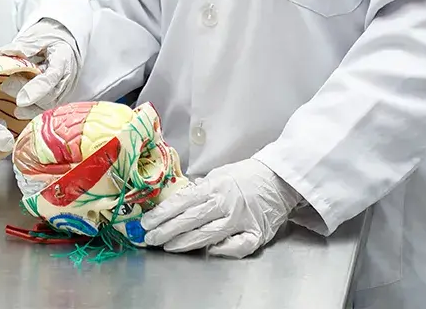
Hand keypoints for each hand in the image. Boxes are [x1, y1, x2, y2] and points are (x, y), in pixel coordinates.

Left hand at [0, 19, 79, 118]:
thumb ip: (25, 46)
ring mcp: (62, 90)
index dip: (37, 90)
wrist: (62, 44)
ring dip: (27, 104)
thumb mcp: (39, 36)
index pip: (52, 77)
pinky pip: (45, 109)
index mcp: (63, 59)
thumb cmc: (51, 40)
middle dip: (26, 94)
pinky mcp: (56, 97)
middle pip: (49, 95)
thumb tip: (7, 52)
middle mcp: (66, 78)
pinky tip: (18, 112)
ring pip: (47, 105)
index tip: (21, 100)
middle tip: (6, 84)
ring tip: (8, 89)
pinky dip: (30, 112)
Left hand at [141, 159, 299, 256]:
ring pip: (209, 235)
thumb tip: (178, 200)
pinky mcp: (257, 232)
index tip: (147, 223)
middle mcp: (226, 203)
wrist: (279, 178)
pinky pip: (238, 246)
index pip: (182, 202)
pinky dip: (224, 250)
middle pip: (191, 220)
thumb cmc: (245, 176)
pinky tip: (210, 251)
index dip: (162, 214)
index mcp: (214, 186)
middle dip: (167, 230)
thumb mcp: (219, 174)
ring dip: (186, 242)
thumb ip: (199, 188)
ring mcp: (241, 219)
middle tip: (150, 239)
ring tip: (169, 246)